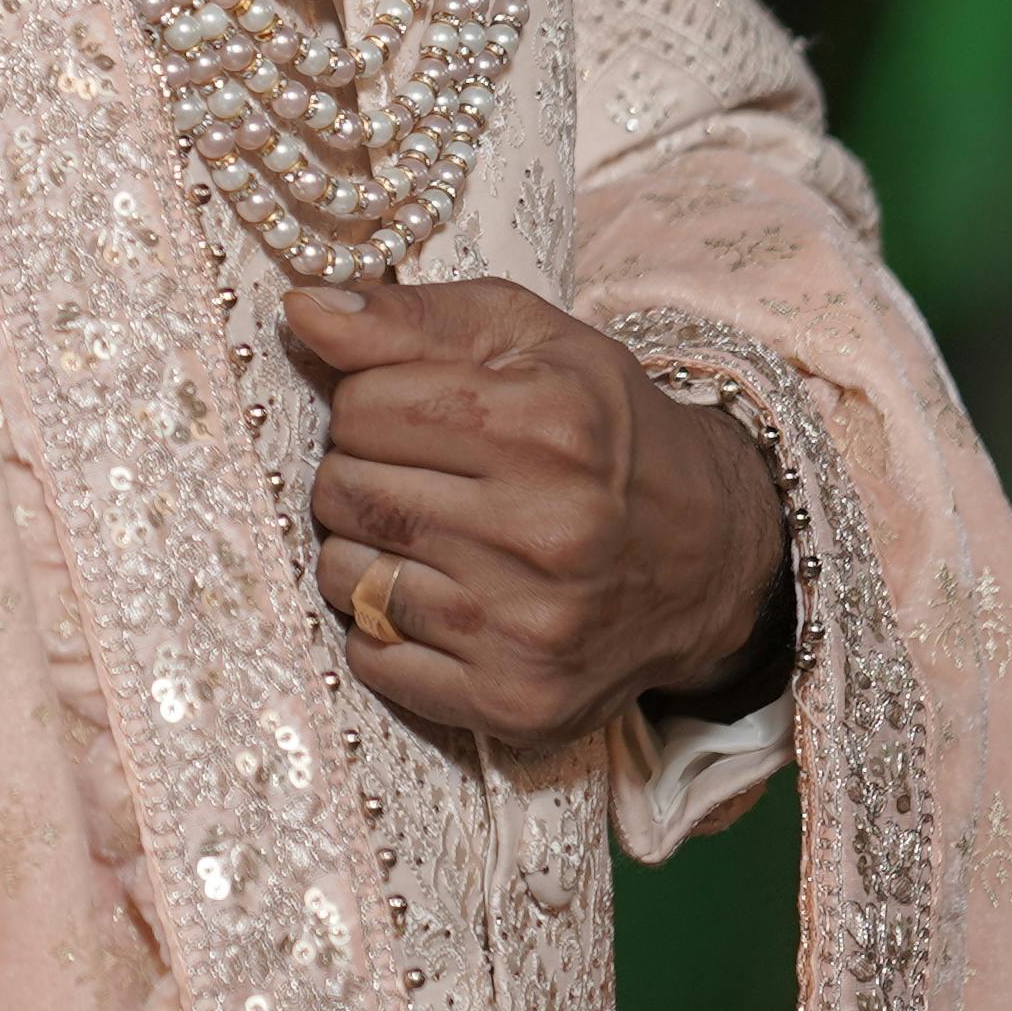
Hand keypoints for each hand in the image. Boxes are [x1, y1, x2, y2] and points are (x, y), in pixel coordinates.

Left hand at [284, 274, 783, 748]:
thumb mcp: (527, 340)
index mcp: (551, 427)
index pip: (361, 406)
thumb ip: (407, 318)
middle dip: (359, 472)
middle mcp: (547, 532)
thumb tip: (301, 310)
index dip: (371, 403)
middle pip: (344, 490)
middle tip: (418, 475)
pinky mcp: (516, 700)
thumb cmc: (602, 431)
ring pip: (345, 576)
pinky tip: (440, 598)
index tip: (415, 413)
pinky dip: (382, 627)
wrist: (710, 556)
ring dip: (362, 549)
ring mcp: (531, 627)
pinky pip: (373, 659)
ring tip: (428, 533)